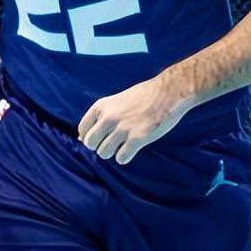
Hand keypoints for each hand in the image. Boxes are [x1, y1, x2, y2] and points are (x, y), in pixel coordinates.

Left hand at [77, 74, 191, 164]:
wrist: (169, 92)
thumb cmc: (144, 96)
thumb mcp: (117, 101)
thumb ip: (101, 116)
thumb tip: (81, 138)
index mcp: (102, 106)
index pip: (83, 130)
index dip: (91, 136)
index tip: (102, 136)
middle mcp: (109, 117)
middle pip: (91, 144)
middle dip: (100, 146)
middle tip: (113, 142)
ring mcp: (122, 128)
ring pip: (104, 153)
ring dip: (113, 152)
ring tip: (125, 143)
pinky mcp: (137, 139)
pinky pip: (121, 158)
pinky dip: (125, 157)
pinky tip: (133, 148)